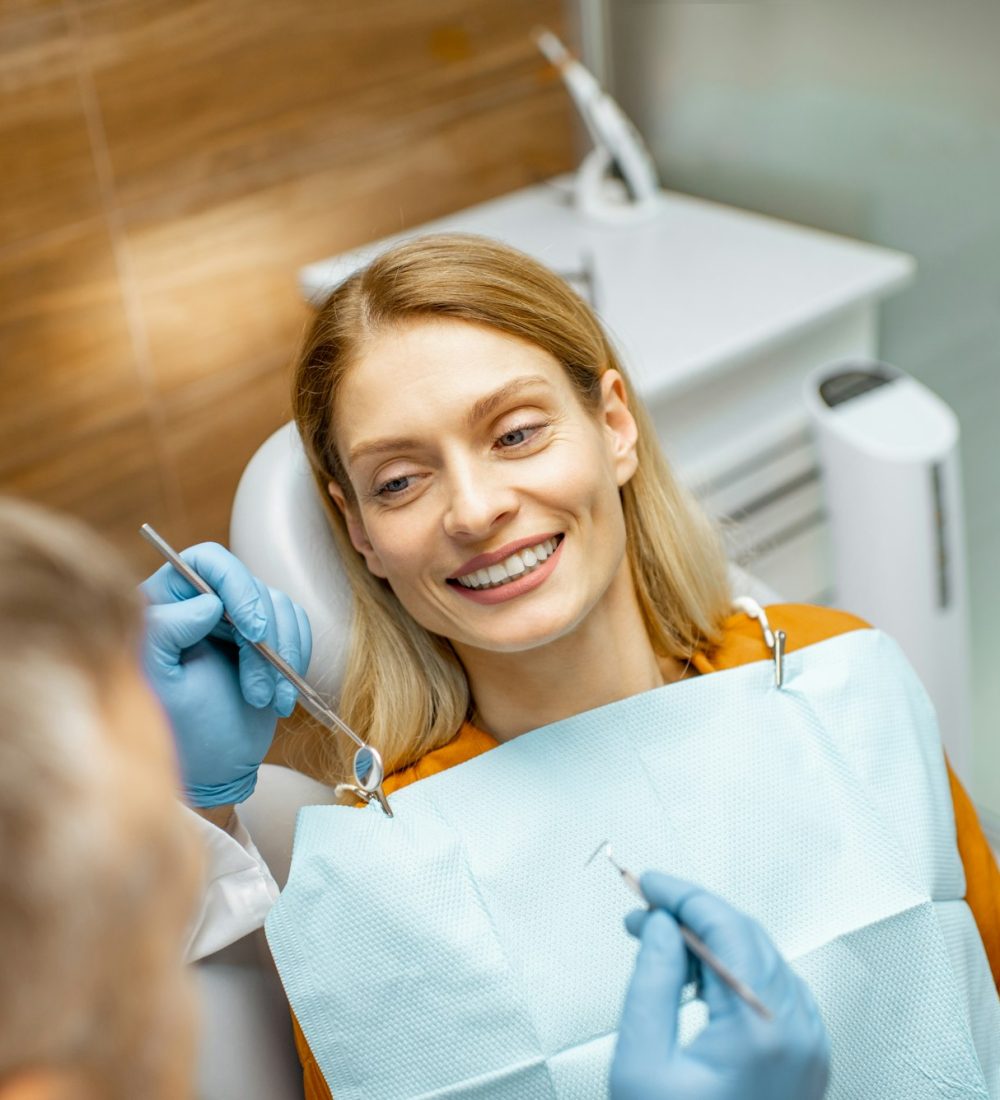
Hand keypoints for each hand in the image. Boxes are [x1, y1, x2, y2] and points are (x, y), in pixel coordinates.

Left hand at [141, 543, 311, 806]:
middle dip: (266, 640)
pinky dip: (298, 657)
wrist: (213, 768)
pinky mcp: (266, 638)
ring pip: (279, 606)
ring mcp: (237, 619)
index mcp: (166, 603)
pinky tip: (282, 695)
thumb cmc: (178, 732)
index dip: (237, 586)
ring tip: (269, 701)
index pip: (208, 562)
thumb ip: (166, 633)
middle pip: (251, 586)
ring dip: (284, 655)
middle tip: (259, 690)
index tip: (253, 631)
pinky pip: (296, 625)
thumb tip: (207, 603)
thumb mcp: (160, 685)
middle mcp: (202, 602)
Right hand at [610, 873, 828, 1099]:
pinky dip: (731, 972)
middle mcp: (800, 1031)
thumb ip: (652, 980)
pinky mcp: (807, 1062)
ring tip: (656, 943)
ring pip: (761, 961)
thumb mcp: (644, 1061)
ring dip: (710, 942)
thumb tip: (662, 925)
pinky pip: (772, 991)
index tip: (645, 883)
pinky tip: (693, 975)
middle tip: (639, 912)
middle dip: (691, 915)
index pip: (727, 928)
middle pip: (747, 938)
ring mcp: (810, 1048)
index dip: (682, 896)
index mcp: (764, 1028)